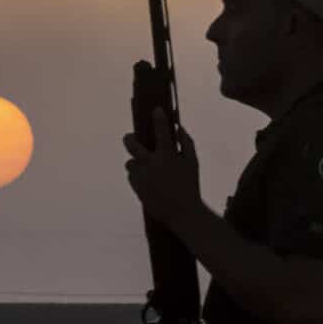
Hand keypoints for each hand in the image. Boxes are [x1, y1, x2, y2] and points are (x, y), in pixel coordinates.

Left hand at [123, 106, 202, 230]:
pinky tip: (148, 180)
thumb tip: (178, 126)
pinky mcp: (136, 188)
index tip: (156, 110)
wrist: (182, 213)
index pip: (161, 131)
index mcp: (167, 156)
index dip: (158, 118)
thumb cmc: (190, 186)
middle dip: (129, 138)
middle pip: (131, 145)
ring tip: (147, 168)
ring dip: (136, 162)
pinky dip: (138, 176)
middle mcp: (151, 164)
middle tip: (131, 137)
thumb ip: (186, 142)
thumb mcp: (193, 163)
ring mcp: (142, 177)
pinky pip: (131, 177)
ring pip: (130, 163)